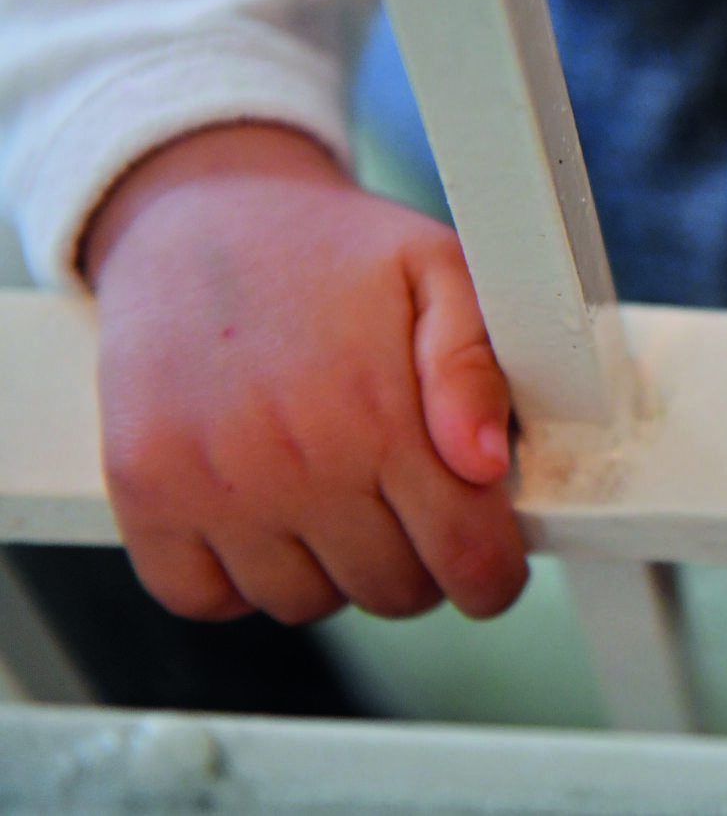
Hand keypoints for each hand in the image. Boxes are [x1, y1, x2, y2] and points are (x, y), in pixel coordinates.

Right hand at [85, 124, 527, 622]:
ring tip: (339, 490)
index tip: (490, 556)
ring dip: (335, 569)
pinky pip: (204, 600)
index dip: (494, 573)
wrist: (200, 212)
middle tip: (411, 499)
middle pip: (394, 592)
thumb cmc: (336, 252)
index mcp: (377, 413)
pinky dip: (240, 579)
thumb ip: (478, 369)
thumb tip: (489, 465)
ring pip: (306, 604)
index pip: (467, 561)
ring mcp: (208, 486)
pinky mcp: (143, 495)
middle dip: (422, 560)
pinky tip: (268, 515)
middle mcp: (291, 461)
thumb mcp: (442, 273)